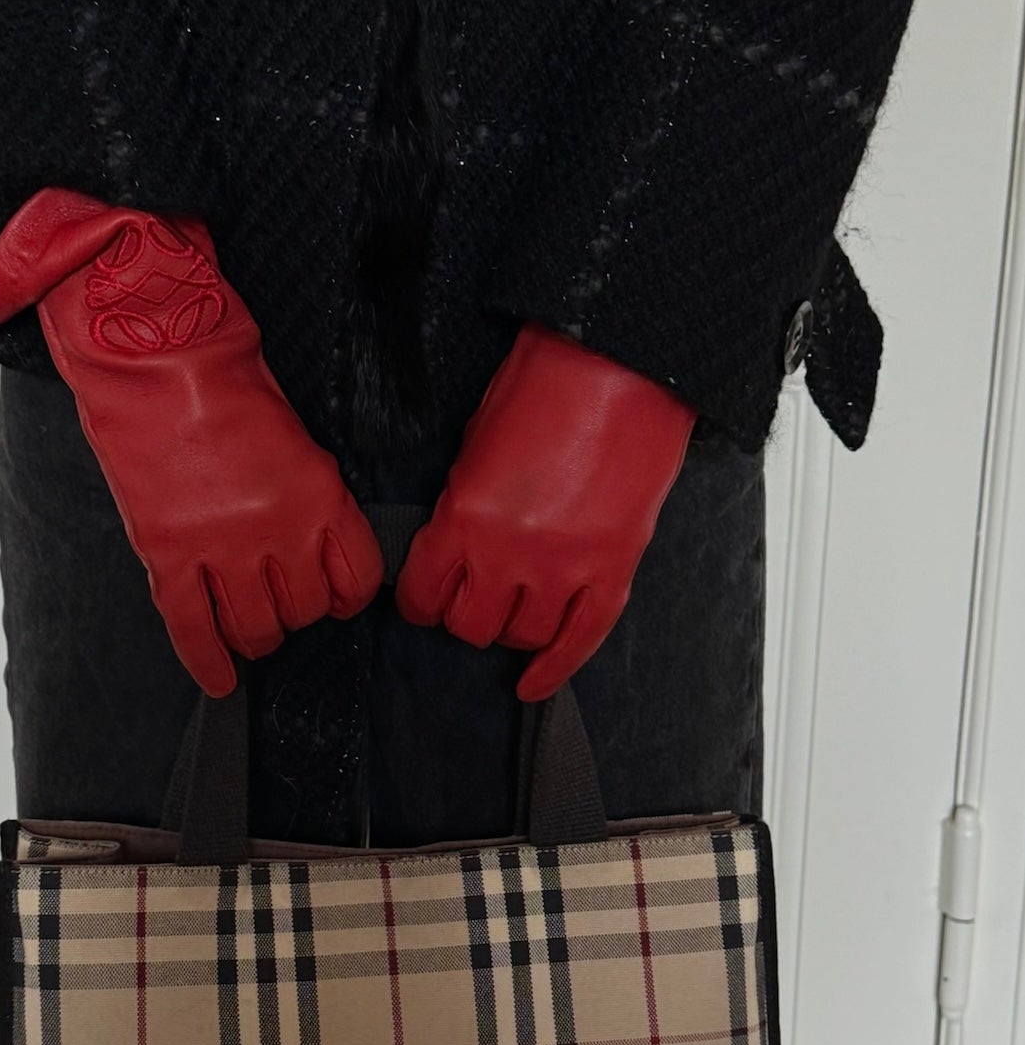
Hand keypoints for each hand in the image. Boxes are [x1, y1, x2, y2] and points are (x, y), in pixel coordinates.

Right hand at [0, 187, 382, 695]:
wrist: (152, 349)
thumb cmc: (222, 374)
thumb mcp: (296, 434)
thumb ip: (311, 496)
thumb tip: (313, 546)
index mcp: (318, 495)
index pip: (354, 579)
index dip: (346, 595)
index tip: (335, 595)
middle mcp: (276, 530)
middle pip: (303, 611)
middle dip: (297, 612)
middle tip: (282, 601)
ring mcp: (219, 547)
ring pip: (255, 629)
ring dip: (258, 636)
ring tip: (250, 627)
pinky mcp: (166, 554)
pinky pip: (193, 629)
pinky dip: (207, 661)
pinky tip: (220, 681)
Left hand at [396, 322, 696, 700]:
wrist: (623, 361)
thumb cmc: (549, 381)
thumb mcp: (475, 440)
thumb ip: (462, 501)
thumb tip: (455, 537)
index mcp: (465, 517)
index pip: (424, 594)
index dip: (421, 602)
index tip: (425, 601)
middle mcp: (510, 553)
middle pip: (470, 626)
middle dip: (465, 617)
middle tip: (472, 601)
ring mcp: (565, 568)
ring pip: (523, 638)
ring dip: (512, 632)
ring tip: (513, 614)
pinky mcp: (613, 568)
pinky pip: (581, 640)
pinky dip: (556, 668)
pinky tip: (536, 684)